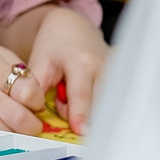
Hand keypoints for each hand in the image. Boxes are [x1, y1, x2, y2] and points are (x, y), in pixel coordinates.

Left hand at [23, 7, 108, 133]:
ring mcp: (118, 75)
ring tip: (71, 92)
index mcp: (83, 63)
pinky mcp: (122, 80)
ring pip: (105, 106)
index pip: (82, 95)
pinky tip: (86, 95)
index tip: (80, 131)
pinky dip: (96, 106)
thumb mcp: (39, 63)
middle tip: (63, 101)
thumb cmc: (53, 44)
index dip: (80, 114)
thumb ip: (38, 89)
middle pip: (97, 105)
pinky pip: (110, 102)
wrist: (73, 27)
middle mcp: (106, 69)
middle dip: (80, 114)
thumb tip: (37, 115)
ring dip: (88, 109)